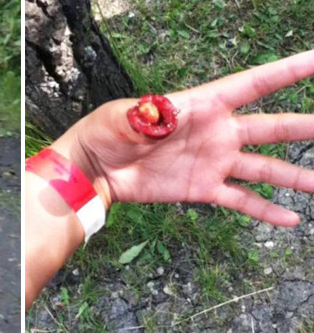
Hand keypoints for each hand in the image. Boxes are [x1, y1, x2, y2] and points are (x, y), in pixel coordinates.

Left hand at [53, 50, 313, 226]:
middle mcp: (217, 132)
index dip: (286, 72)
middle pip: (270, 127)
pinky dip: (264, 210)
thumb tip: (161, 117)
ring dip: (295, 177)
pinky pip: (240, 200)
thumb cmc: (107, 132)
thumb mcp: (124, 117)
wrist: (97, 168)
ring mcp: (213, 162)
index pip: (252, 85)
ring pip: (264, 168)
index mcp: (202, 106)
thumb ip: (148, 117)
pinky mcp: (203, 188)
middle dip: (304, 126)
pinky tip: (290, 220)